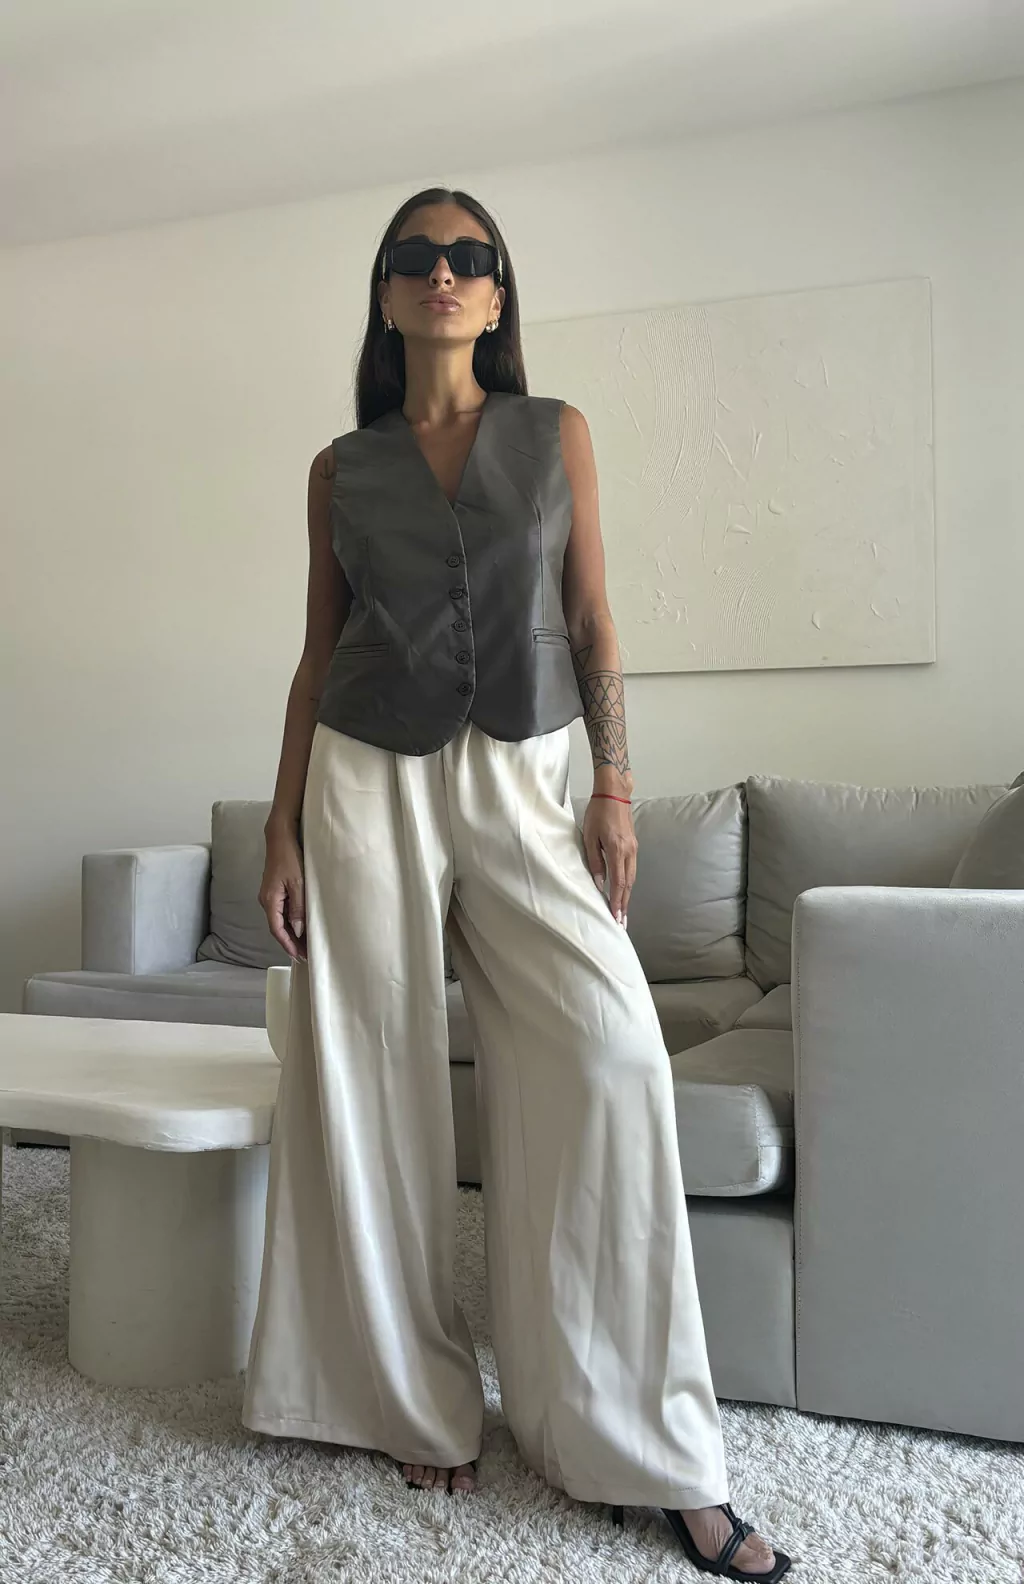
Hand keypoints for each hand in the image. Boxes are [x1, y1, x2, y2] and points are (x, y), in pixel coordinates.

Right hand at [258, 826, 307, 960]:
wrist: (280, 838)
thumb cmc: (290, 857)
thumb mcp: (298, 884)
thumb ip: (298, 908)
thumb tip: (297, 930)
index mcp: (270, 900)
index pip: (277, 930)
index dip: (288, 945)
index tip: (299, 957)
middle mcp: (266, 900)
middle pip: (278, 927)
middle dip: (291, 942)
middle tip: (306, 954)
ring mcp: (270, 895)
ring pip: (280, 920)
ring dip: (291, 932)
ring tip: (306, 943)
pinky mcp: (275, 890)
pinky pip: (282, 911)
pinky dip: (291, 921)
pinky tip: (301, 925)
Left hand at [582, 794, 635, 926]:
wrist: (614, 794)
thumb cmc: (598, 812)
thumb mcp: (589, 837)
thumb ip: (594, 861)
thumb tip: (598, 883)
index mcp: (617, 850)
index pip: (619, 883)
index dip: (618, 902)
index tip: (617, 918)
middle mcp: (629, 852)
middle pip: (628, 884)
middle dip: (625, 905)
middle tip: (622, 923)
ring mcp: (634, 849)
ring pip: (632, 878)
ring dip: (627, 896)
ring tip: (623, 912)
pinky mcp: (633, 845)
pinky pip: (632, 869)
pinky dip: (628, 883)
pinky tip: (624, 890)